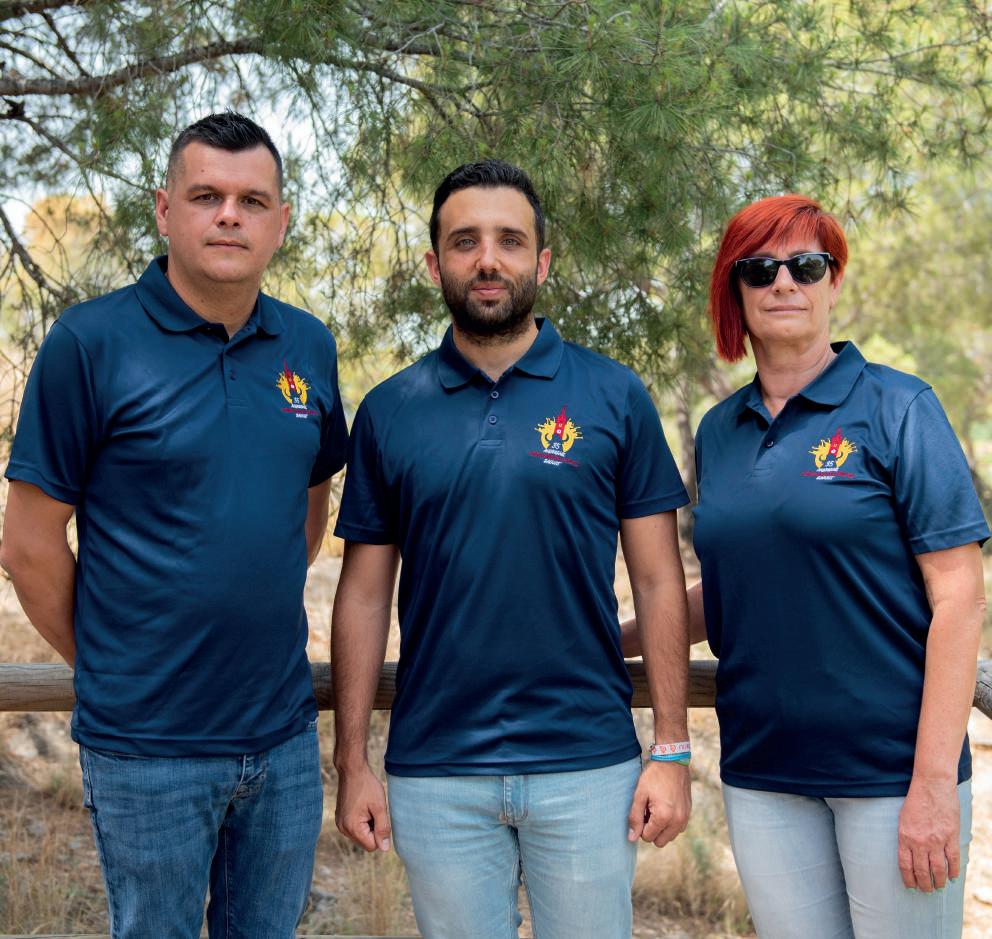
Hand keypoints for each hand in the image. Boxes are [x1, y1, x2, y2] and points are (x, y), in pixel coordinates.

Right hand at [335, 763, 391, 851]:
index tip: (380, 816)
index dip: (380, 833)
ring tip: (368, 808)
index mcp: (352, 828)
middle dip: (373, 829)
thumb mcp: (380, 807)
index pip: (372, 846)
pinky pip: (355, 828)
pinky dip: (362, 821)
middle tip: (374, 811)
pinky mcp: (340, 818)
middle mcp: (343, 829)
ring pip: (361, 835)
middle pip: (366, 842)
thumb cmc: (367, 786)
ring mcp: (340, 824)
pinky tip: (363, 806)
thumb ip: (383, 829)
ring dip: (368, 825)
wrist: (352, 770)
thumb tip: (384, 849)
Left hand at [627, 760, 690, 847]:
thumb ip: (635, 818)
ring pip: (670, 836)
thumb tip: (632, 838)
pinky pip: (678, 828)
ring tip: (657, 808)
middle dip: (652, 830)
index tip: (642, 810)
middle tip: (648, 811)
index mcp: (664, 817)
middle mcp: (677, 821)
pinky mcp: (689, 812)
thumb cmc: (654, 776)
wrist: (672, 760)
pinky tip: (665, 807)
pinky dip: (670, 823)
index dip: (641, 826)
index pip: (647, 837)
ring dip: (662, 828)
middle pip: (660, 841)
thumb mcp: (640, 795)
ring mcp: (685, 817)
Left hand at [898, 774, 959, 890]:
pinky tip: (953, 878)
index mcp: (905, 836)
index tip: (911, 887)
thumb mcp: (903, 818)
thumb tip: (910, 854)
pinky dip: (953, 871)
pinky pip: (953, 860)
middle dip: (924, 884)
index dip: (908, 879)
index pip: (905, 865)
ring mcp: (936, 841)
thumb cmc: (915, 800)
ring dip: (938, 882)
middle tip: (926, 891)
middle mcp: (920, 842)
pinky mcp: (951, 837)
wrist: (932, 785)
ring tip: (938, 888)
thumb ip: (907, 836)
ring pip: (938, 869)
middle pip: (922, 871)